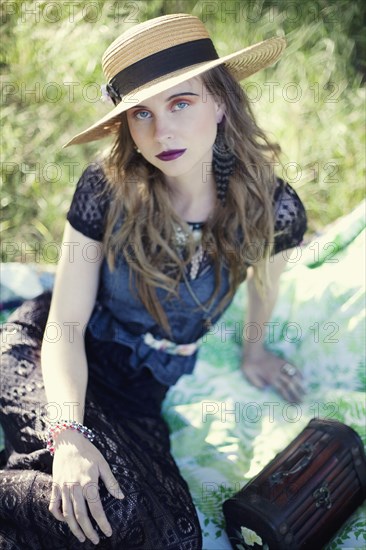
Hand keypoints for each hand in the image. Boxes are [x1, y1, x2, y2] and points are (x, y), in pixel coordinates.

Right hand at [49, 429, 123, 544]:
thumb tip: (121, 496)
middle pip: (81, 515)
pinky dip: (58, 516)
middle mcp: (74, 487)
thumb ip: (111, 481)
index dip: (102, 522)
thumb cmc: (88, 452)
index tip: (108, 532)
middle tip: (95, 540)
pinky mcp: (55, 486)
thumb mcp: (103, 464)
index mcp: (88, 482)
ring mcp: (63, 488)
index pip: (96, 508)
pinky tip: (66, 521)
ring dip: (74, 528)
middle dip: (89, 531)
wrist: (69, 440)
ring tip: (81, 537)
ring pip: (67, 514)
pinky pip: (54, 505)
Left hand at [241, 348, 304, 401]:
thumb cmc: (249, 364)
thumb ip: (258, 384)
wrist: (252, 350)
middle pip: (290, 385)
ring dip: (300, 384)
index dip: (289, 397)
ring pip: (293, 376)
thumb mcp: (249, 376)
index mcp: (270, 378)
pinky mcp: (281, 361)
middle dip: (297, 394)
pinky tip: (302, 378)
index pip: (282, 390)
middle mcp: (277, 373)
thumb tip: (266, 389)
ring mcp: (280, 366)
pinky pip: (292, 366)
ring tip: (306, 392)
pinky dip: (298, 372)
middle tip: (303, 401)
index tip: (294, 404)